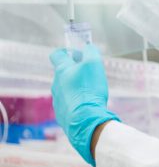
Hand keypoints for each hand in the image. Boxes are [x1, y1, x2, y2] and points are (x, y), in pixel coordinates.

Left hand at [50, 44, 119, 165]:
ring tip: (92, 90)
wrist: (85, 120)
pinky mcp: (62, 113)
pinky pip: (69, 102)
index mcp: (62, 70)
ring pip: (66, 88)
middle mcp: (56, 83)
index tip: (76, 52)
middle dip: (76, 70)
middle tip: (91, 72)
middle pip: (64, 72)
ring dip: (77, 86)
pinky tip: (88, 104)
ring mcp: (57, 99)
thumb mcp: (94, 64)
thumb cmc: (89, 90)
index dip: (66, 50)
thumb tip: (88, 46)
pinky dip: (77, 101)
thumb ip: (90, 51)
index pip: (57, 54)